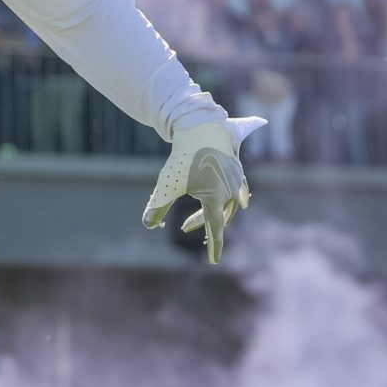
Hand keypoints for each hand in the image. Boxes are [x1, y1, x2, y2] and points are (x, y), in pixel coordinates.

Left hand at [140, 116, 262, 265]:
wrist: (200, 126)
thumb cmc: (183, 156)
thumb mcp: (166, 184)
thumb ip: (158, 205)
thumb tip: (147, 224)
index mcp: (215, 198)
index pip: (215, 229)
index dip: (214, 246)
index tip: (213, 261)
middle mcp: (229, 191)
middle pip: (219, 216)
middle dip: (202, 223)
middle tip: (184, 227)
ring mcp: (236, 180)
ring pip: (229, 205)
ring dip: (216, 213)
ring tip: (202, 217)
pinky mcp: (237, 170)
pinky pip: (240, 191)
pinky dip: (236, 200)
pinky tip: (240, 204)